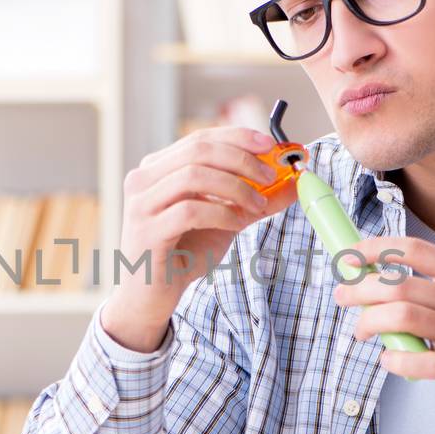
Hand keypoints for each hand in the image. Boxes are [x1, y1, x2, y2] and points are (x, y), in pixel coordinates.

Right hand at [101, 126, 297, 351]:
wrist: (152, 296)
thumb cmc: (184, 254)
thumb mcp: (225, 219)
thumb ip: (253, 198)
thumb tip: (293, 182)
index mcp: (158, 168)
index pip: (200, 139)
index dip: (237, 137)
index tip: (270, 146)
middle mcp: (143, 180)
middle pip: (198, 150)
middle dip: (241, 160)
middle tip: (270, 177)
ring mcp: (141, 205)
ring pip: (193, 176)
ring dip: (235, 187)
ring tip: (257, 205)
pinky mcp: (145, 231)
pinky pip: (190, 211)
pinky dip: (221, 213)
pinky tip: (236, 223)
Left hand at [332, 235, 434, 433]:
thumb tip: (380, 280)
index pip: (412, 250)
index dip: (373, 250)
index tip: (350, 258)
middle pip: (398, 284)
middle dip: (359, 289)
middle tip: (343, 297)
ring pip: (401, 317)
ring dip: (369, 323)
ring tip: (361, 331)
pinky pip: (415, 361)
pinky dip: (393, 359)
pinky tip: (389, 359)